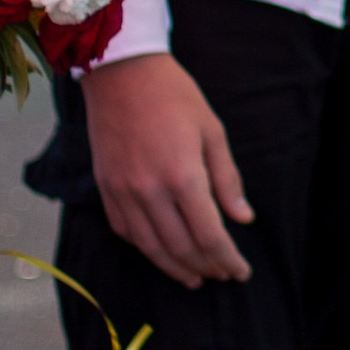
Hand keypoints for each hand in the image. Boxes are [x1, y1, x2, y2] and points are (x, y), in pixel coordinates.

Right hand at [83, 51, 252, 288]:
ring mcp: (123, 192)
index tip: (241, 271)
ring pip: (151, 248)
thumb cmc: (175, 96)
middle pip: (181, 248)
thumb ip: (227, 180)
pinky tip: (162, 252)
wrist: (122, 72)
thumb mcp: (213, 131)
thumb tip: (243, 219)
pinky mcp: (106, 188)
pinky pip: (126, 231)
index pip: (210, 236)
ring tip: (195, 277)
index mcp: (183, 176)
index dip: (228, 259)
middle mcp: (150, 191)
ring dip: (175, 268)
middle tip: (223, 274)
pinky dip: (146, 248)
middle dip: (206, 267)